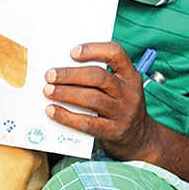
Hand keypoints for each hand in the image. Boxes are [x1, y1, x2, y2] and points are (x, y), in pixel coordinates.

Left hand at [43, 42, 159, 161]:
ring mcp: (123, 113)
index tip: (72, 52)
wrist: (140, 139)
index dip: (93, 49)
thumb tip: (63, 68)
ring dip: (66, 93)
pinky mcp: (114, 132)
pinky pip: (88, 123)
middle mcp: (129, 92)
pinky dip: (67, 116)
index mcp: (130, 75)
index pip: (116, 53)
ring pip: (92, 99)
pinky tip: (52, 111)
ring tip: (48, 91)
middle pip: (99, 77)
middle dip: (71, 75)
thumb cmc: (121, 107)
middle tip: (50, 75)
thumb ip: (99, 78)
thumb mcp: (120, 88)